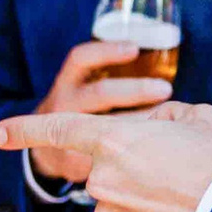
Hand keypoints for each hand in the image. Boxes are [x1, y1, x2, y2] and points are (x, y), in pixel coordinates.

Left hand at [0, 102, 211, 211]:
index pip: (59, 128)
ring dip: (142, 198)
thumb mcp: (199, 120)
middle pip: (107, 167)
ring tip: (183, 200)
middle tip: (178, 170)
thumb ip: (166, 117)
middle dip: (135, 166)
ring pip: (117, 200)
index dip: (26, 128)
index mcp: (114, 140)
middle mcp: (102, 180)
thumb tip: (156, 127)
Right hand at [26, 40, 174, 185]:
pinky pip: (104, 157)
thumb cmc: (80, 112)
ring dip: (140, 121)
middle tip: (165, 89)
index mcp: (67, 83)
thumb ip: (111, 81)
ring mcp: (65, 135)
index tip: (135, 48)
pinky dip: (130, 151)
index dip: (107, 52)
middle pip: (99, 93)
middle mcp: (62, 105)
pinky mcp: (73, 163)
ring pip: (105, 126)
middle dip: (136, 90)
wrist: (44, 150)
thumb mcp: (83, 91)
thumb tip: (162, 65)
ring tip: (167, 120)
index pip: (81, 59)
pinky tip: (153, 149)